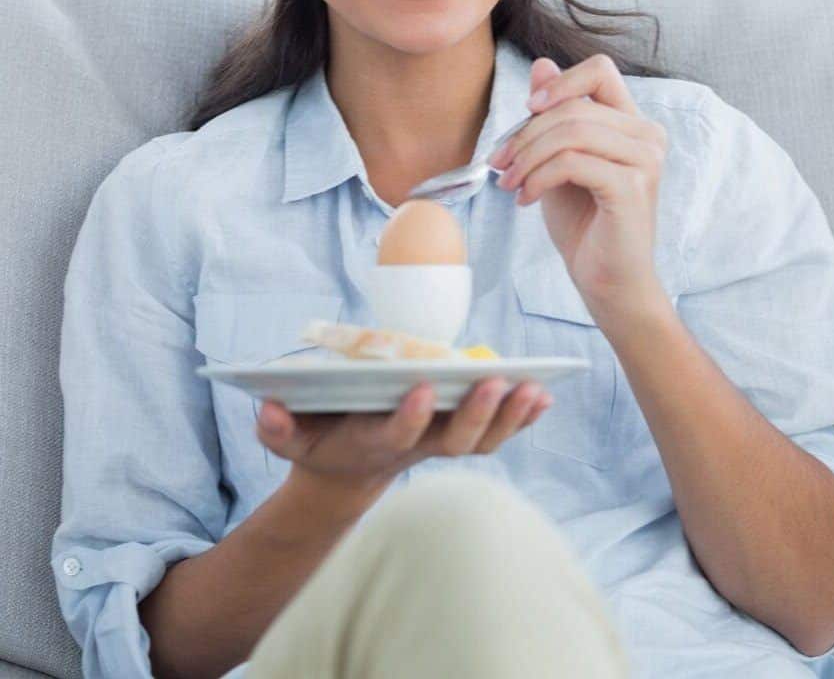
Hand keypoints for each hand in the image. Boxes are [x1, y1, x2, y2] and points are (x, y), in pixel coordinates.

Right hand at [256, 377, 552, 490]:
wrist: (349, 471)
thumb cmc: (322, 441)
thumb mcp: (293, 438)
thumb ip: (278, 428)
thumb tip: (267, 408)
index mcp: (375, 442)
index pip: (397, 433)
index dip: (411, 415)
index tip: (423, 386)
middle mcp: (416, 447)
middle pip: (454, 441)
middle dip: (477, 414)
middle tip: (496, 383)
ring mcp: (442, 445)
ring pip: (483, 441)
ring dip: (510, 417)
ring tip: (535, 388)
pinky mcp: (461, 436)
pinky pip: (497, 433)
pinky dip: (522, 418)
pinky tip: (545, 395)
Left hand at [488, 53, 668, 322]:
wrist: (607, 282)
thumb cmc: (585, 224)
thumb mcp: (560, 162)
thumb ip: (557, 117)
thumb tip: (541, 65)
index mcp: (632, 123)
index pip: (600, 69)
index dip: (560, 82)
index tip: (528, 109)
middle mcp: (647, 136)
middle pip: (573, 107)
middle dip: (525, 134)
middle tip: (498, 165)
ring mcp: (645, 160)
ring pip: (571, 132)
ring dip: (527, 157)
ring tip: (509, 184)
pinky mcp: (632, 187)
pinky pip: (572, 162)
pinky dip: (538, 178)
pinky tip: (525, 199)